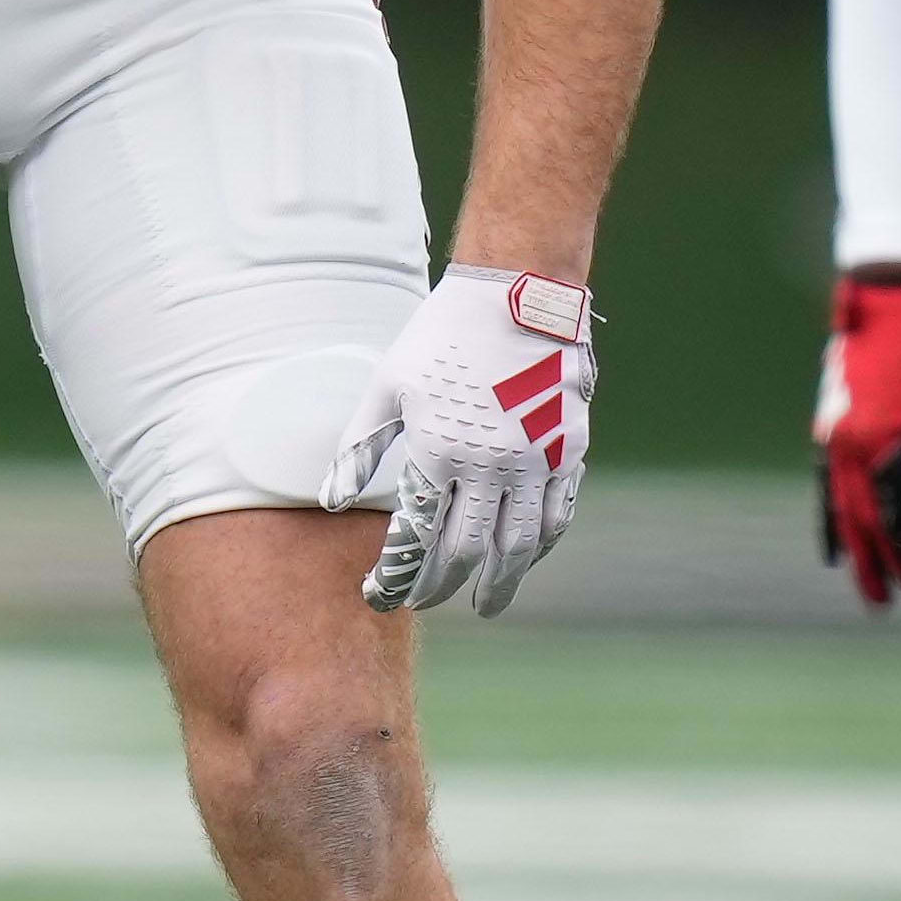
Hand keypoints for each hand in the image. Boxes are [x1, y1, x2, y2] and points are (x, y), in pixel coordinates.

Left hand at [330, 266, 592, 616]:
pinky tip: (526, 558)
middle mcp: (489, 466)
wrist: (518, 294)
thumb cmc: (442, 336)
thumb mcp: (388, 385)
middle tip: (425, 604)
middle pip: (464, 552)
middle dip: (441, 587)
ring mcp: (535, 461)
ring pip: (518, 546)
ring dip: (501, 583)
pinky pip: (557, 515)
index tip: (378, 594)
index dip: (395, 575)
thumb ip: (360, 448)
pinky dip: (540, 546)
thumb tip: (331, 501)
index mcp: (438, 451)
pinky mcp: (569, 451)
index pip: (414, 537)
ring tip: (486, 605)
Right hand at [810, 267, 900, 610]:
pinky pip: (827, 481)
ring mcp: (832, 431)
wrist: (888, 285)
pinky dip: (830, 514)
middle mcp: (844, 442)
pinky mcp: (834, 420)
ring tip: (861, 585)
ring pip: (838, 504)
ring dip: (853, 546)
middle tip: (890, 607)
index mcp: (874, 440)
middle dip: (879, 564)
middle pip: (861, 520)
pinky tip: (834, 541)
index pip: (894, 519)